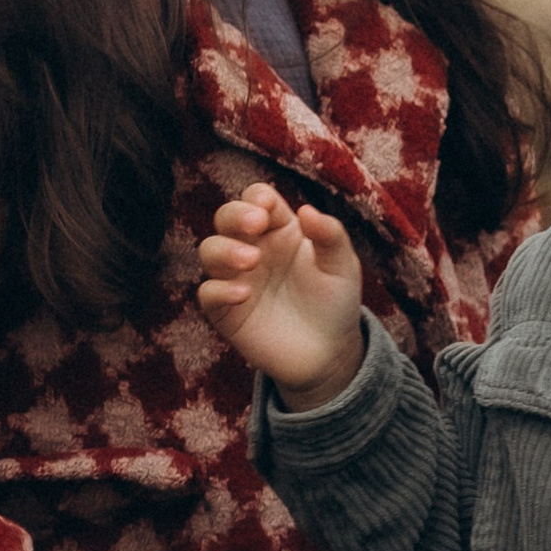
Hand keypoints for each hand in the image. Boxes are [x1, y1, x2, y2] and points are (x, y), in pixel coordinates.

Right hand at [198, 184, 366, 404]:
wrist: (329, 353)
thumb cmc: (335, 302)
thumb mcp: (343, 266)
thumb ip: (330, 235)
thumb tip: (306, 210)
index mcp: (280, 230)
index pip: (258, 199)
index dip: (257, 197)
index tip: (267, 208)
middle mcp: (254, 247)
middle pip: (226, 217)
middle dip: (235, 215)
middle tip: (256, 224)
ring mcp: (237, 278)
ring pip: (210, 250)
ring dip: (225, 249)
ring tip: (252, 260)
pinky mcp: (226, 311)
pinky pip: (208, 293)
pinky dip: (220, 290)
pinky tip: (245, 295)